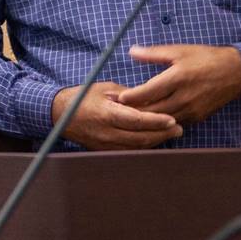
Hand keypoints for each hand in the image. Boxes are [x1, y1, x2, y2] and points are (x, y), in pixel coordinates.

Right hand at [51, 81, 182, 149]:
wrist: (61, 115)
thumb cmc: (83, 97)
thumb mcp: (105, 88)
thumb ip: (127, 95)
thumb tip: (148, 99)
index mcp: (107, 114)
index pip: (137, 120)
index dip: (156, 121)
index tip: (173, 120)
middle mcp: (108, 132)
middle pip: (141, 138)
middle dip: (162, 134)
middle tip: (179, 129)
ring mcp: (106, 144)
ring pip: (137, 147)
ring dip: (156, 141)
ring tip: (171, 134)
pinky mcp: (105, 151)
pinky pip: (129, 151)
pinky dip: (144, 146)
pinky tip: (154, 140)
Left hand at [118, 44, 240, 123]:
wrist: (234, 72)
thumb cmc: (204, 58)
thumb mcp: (179, 50)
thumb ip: (154, 54)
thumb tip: (132, 51)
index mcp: (178, 78)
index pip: (148, 91)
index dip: (131, 96)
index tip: (115, 97)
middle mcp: (184, 97)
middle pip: (152, 109)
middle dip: (132, 110)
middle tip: (114, 109)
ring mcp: (191, 110)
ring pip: (162, 119)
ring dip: (145, 119)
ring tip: (127, 116)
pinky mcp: (197, 118)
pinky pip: (173, 123)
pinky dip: (159, 122)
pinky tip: (148, 121)